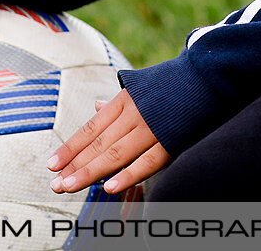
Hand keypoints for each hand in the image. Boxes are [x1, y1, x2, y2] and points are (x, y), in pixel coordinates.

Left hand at [46, 90, 170, 194]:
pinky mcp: (171, 139)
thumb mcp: (139, 88)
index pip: (90, 129)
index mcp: (124, 101)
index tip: (52, 165)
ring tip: (70, 186)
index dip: (70, 148)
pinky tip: (109, 186)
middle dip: (75, 165)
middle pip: (98, 144)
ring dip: (90, 172)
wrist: (209, 74)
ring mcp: (152, 127)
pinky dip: (128, 174)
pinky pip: (147, 161)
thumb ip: (116, 102)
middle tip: (56, 184)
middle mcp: (133, 114)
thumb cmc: (171, 84)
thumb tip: (96, 107)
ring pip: (115, 154)